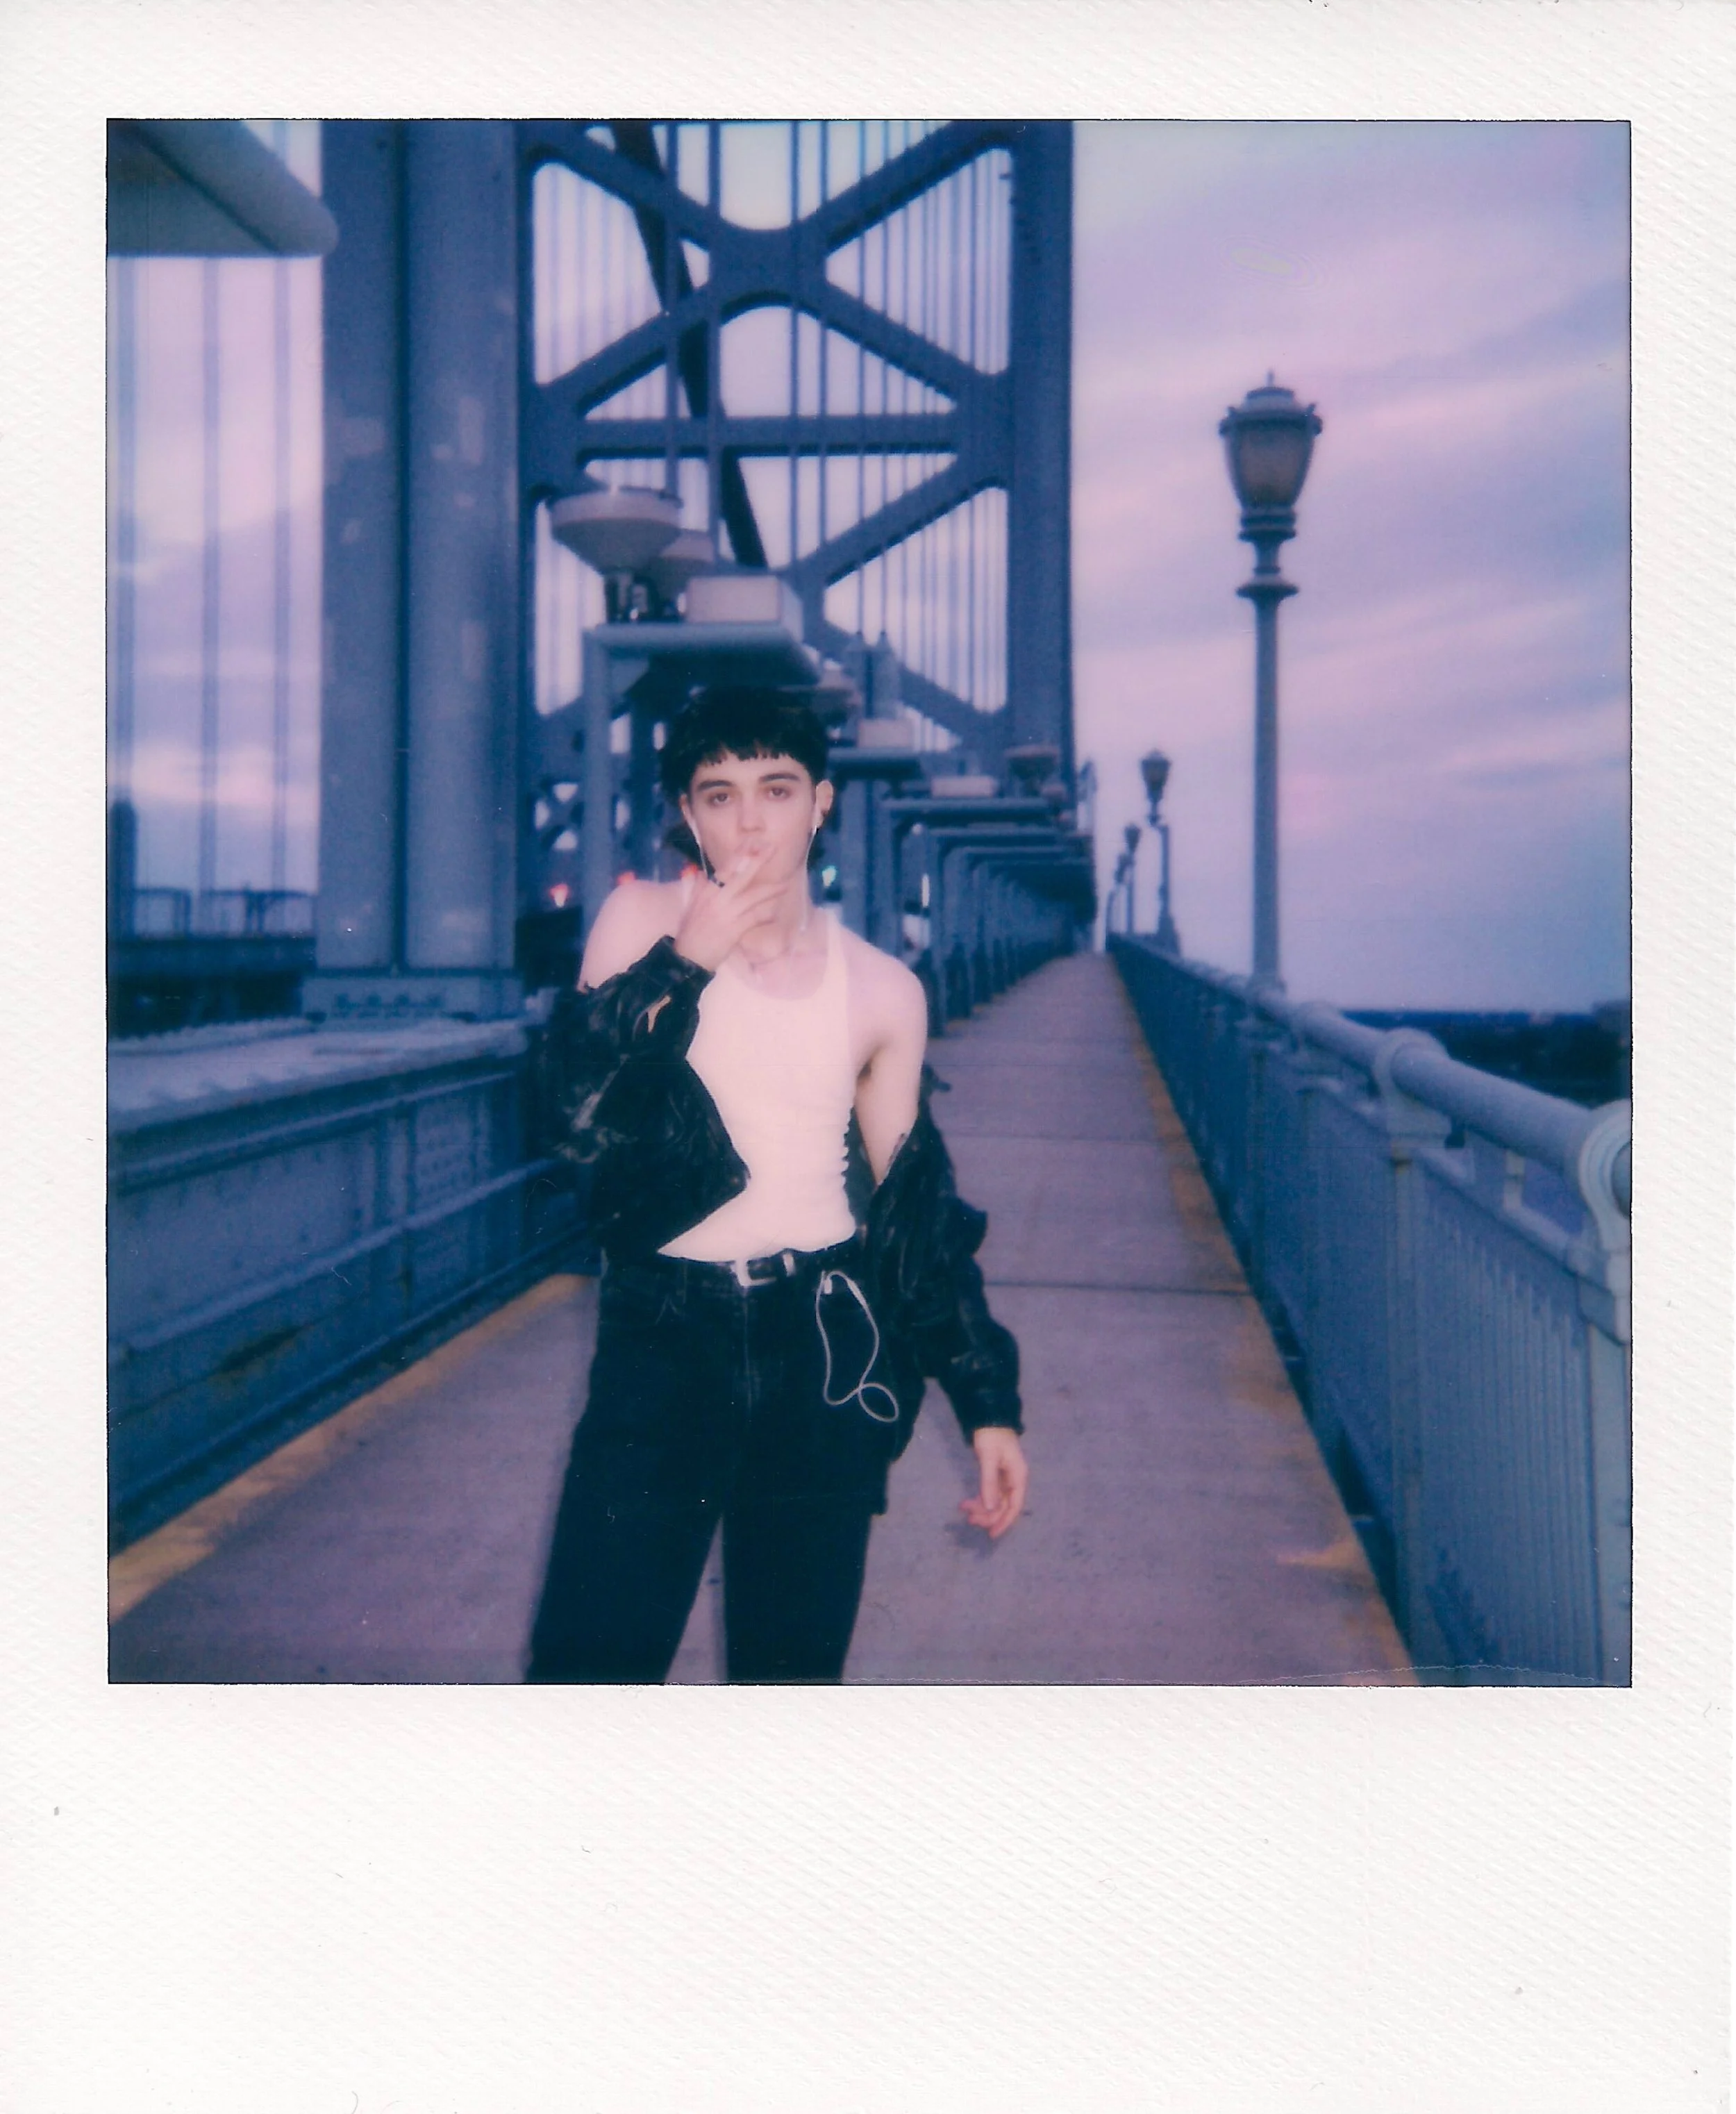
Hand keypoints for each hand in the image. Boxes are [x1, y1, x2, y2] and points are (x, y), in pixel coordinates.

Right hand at [672, 851, 786, 971]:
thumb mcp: (692, 905)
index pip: (726, 866)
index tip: (753, 841)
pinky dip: (766, 913)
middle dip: (758, 860)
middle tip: (772, 848)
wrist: (689, 957)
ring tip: (785, 884)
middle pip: (741, 875)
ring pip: (753, 896)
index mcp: (707, 890)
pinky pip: (755, 917)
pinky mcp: (735, 930)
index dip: (741, 852)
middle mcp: (717, 898)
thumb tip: (704, 874)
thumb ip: (700, 888)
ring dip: (770, 889)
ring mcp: (727, 913)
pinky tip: (775, 911)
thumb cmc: (690, 931)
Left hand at [960, 1426, 1027, 1538]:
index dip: (1004, 1521)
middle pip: (1004, 1506)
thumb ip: (989, 1483)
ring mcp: (1005, 1478)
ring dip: (981, 1508)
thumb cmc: (991, 1436)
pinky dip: (979, 1499)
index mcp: (1018, 1476)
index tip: (992, 1534)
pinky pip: (989, 1493)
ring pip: (995, 1501)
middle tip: (969, 1520)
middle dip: (987, 1515)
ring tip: (964, 1509)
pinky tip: (967, 1503)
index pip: (1015, 1506)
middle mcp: (1014, 1480)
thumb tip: (990, 1507)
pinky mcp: (995, 1475)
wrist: (988, 1417)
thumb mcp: (988, 1458)